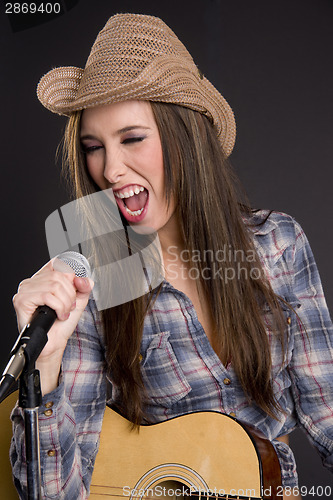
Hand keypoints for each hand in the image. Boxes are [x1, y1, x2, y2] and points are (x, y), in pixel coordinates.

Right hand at [12, 259, 92, 392]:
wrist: (55, 343)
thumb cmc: (62, 323)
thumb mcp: (78, 300)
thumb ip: (84, 286)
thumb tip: (84, 279)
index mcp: (44, 278)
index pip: (58, 263)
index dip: (71, 275)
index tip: (75, 290)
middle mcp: (32, 282)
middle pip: (59, 276)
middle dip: (70, 294)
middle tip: (69, 307)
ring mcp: (25, 290)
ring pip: (54, 286)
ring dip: (65, 303)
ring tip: (63, 313)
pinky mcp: (21, 300)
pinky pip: (46, 296)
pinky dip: (58, 307)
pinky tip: (57, 315)